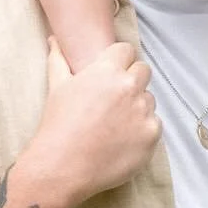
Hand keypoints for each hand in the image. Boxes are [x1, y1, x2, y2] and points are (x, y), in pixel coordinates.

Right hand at [20, 39, 160, 207]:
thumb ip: (59, 59)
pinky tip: (122, 140)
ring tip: (115, 123)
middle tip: (114, 100)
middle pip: (143, 71)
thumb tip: (54, 39)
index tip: (110, 74)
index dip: (118, 61)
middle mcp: (130, 87)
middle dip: (131, 80)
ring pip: (149, 99)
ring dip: (137, 106)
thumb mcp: (56, 87)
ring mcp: (143, 112)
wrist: (62, 167)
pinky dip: (142, 130)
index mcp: (107, 71)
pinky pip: (154, 124)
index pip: (126, 50)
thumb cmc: (58, 125)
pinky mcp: (152, 135)